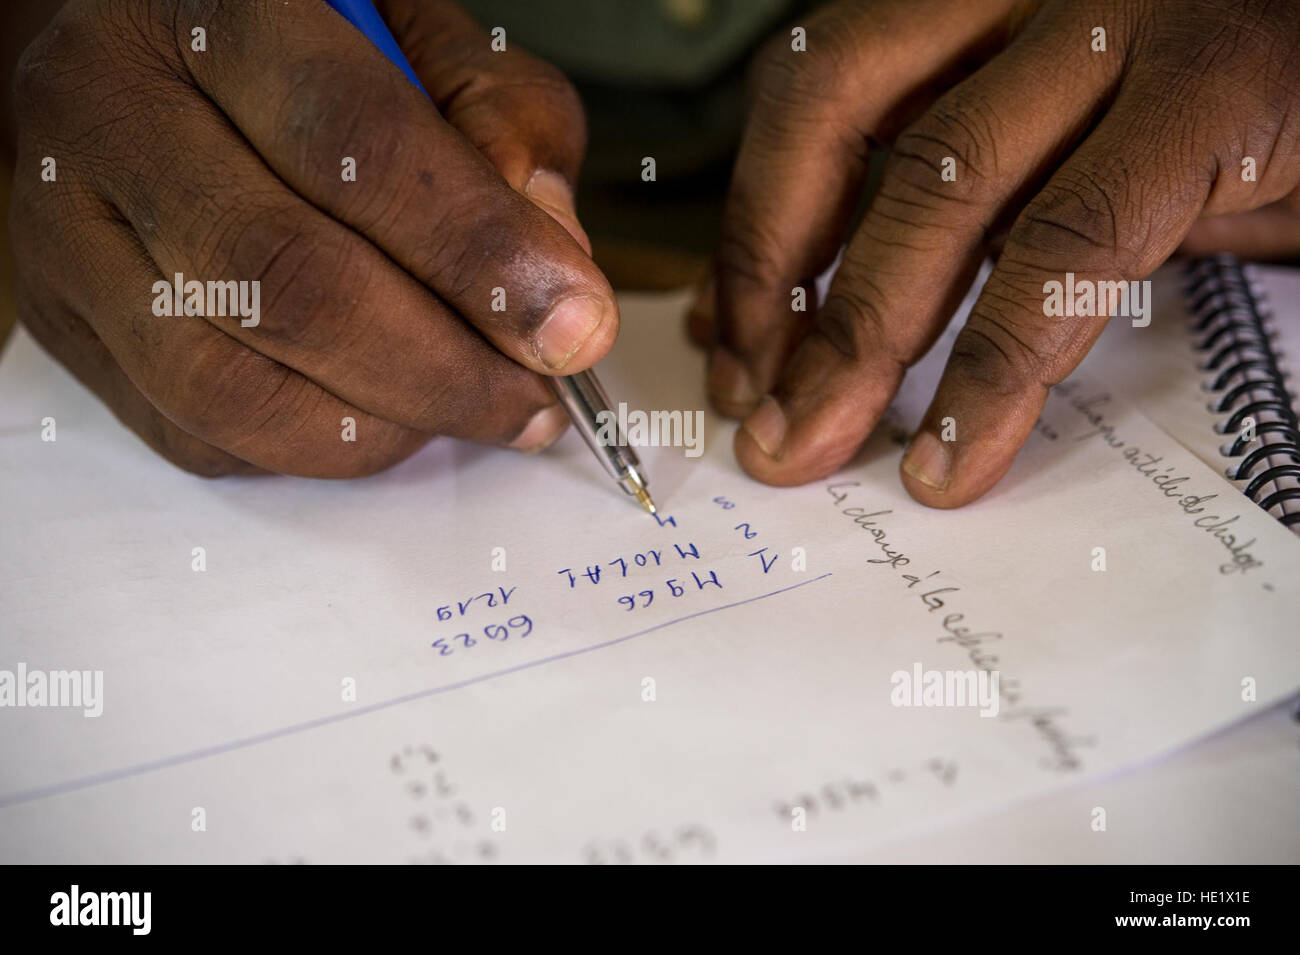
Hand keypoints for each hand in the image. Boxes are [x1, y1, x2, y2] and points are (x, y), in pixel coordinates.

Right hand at [8, 0, 614, 475]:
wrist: (140, 61)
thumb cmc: (304, 50)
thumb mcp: (425, 41)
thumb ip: (503, 127)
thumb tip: (553, 273)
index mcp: (209, 9)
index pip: (356, 146)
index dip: (478, 253)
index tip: (573, 327)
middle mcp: (109, 114)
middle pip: (290, 282)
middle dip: (444, 368)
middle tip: (535, 400)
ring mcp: (66, 235)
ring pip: (233, 385)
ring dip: (386, 426)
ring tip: (476, 411)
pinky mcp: (70, 331)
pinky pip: (200, 435)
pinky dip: (317, 451)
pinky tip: (387, 418)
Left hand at [701, 0, 1299, 505]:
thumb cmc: (1224, 120)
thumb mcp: (1060, 153)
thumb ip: (946, 215)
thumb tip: (804, 320)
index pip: (813, 92)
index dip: (753, 229)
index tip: (729, 347)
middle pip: (835, 114)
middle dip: (778, 286)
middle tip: (759, 419)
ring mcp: (1126, 17)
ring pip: (940, 178)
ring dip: (862, 335)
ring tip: (820, 445)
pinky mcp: (1213, 89)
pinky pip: (1069, 244)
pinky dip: (998, 365)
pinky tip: (957, 452)